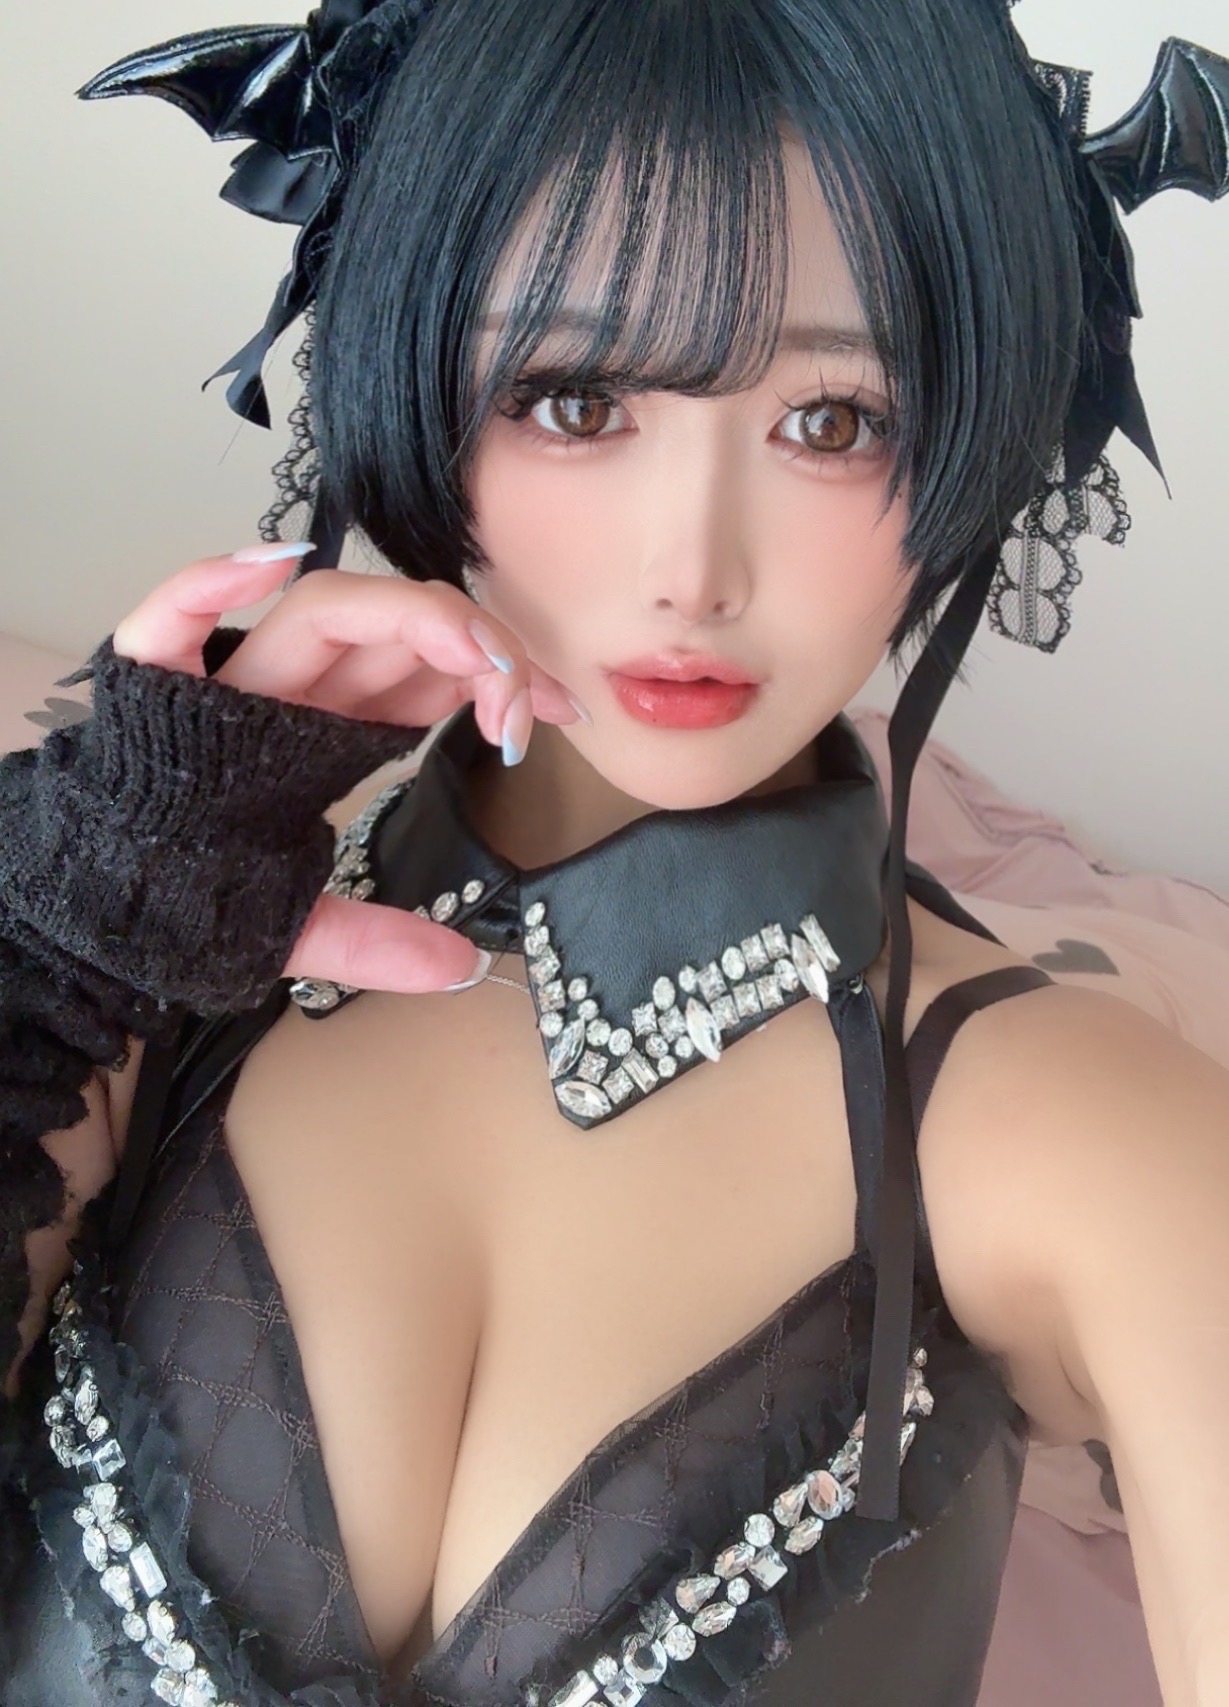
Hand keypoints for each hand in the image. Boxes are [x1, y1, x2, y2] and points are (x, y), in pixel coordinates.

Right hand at [111, 546, 582, 994]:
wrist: (97, 905)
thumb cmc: (190, 895)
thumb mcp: (298, 925)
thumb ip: (377, 944)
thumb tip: (462, 970)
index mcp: (322, 733)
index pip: (425, 675)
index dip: (499, 676)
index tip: (559, 711)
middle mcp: (284, 693)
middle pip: (390, 629)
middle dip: (476, 646)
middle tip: (532, 695)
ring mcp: (220, 683)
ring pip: (320, 613)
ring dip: (408, 616)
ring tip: (476, 653)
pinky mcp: (147, 684)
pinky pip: (167, 618)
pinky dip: (207, 582)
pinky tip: (268, 563)